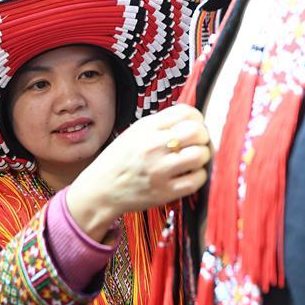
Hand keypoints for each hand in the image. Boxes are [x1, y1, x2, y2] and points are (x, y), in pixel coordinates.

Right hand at [66, 104, 210, 242]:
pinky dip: (198, 176)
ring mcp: (159, 170)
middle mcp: (153, 146)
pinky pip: (197, 180)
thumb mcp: (135, 132)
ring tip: (193, 161)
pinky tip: (189, 175)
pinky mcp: (165, 192)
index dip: (197, 120)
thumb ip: (162, 124)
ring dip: (203, 157)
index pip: (187, 112)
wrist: (100, 189)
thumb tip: (193, 121)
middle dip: (203, 138)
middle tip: (197, 145)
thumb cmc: (119, 160)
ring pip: (201, 155)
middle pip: (198, 132)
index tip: (194, 128)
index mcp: (147, 127)